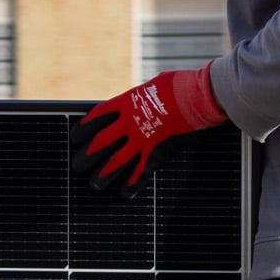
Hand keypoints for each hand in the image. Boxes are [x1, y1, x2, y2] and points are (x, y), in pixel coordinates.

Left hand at [71, 67, 225, 190]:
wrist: (205, 93)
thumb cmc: (184, 84)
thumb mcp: (155, 85)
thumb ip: (142, 96)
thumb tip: (140, 98)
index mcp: (127, 102)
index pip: (96, 117)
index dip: (83, 129)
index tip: (74, 137)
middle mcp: (130, 121)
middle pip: (100, 142)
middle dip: (86, 156)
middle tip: (78, 166)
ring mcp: (144, 137)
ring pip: (116, 161)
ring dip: (103, 174)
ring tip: (94, 185)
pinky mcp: (159, 151)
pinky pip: (141, 171)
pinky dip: (132, 184)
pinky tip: (124, 194)